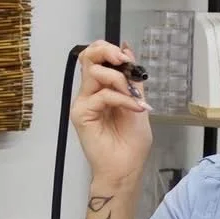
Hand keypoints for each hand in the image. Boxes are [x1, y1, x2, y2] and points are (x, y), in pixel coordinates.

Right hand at [71, 39, 152, 189]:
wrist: (125, 168)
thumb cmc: (131, 143)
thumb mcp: (138, 103)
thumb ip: (132, 80)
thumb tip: (127, 50)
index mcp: (102, 88)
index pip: (97, 57)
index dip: (110, 50)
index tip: (127, 58)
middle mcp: (90, 93)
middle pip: (88, 57)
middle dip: (107, 51)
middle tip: (123, 61)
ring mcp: (84, 102)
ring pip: (94, 72)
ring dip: (119, 79)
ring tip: (133, 97)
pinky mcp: (81, 114)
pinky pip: (101, 95)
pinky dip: (121, 98)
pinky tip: (134, 108)